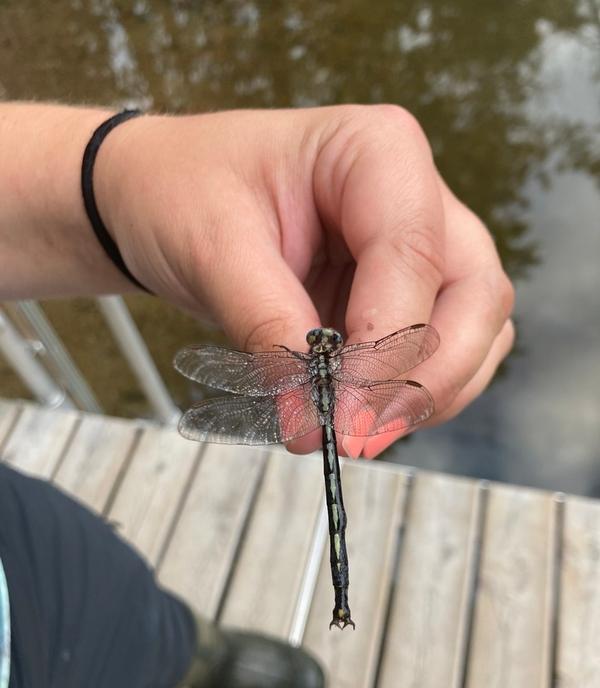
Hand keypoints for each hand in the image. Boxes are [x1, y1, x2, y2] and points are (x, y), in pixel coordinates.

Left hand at [96, 105, 513, 456]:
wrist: (167, 196)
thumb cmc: (184, 192)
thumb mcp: (212, 249)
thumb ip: (268, 329)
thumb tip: (310, 420)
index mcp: (378, 152)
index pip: (413, 256)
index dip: (387, 346)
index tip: (342, 417)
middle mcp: (418, 196)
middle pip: (474, 296)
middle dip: (427, 378)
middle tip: (359, 436)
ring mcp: (421, 249)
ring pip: (475, 330)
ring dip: (428, 394)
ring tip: (355, 433)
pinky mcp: (405, 294)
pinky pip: (443, 351)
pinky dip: (413, 393)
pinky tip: (362, 415)